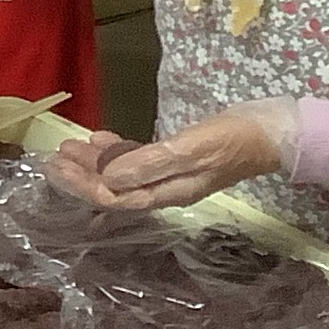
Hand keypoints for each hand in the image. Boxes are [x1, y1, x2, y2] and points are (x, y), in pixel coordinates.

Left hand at [52, 100, 295, 210]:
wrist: (272, 131)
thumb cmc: (232, 140)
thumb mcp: (189, 150)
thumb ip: (148, 165)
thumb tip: (108, 181)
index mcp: (167, 192)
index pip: (114, 197)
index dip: (83, 184)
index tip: (58, 167)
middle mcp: (165, 189)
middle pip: (114, 188)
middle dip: (83, 174)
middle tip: (55, 156)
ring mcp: (172, 174)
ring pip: (123, 174)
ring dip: (96, 162)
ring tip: (71, 146)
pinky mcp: (178, 158)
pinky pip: (138, 160)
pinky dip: (117, 151)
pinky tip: (102, 139)